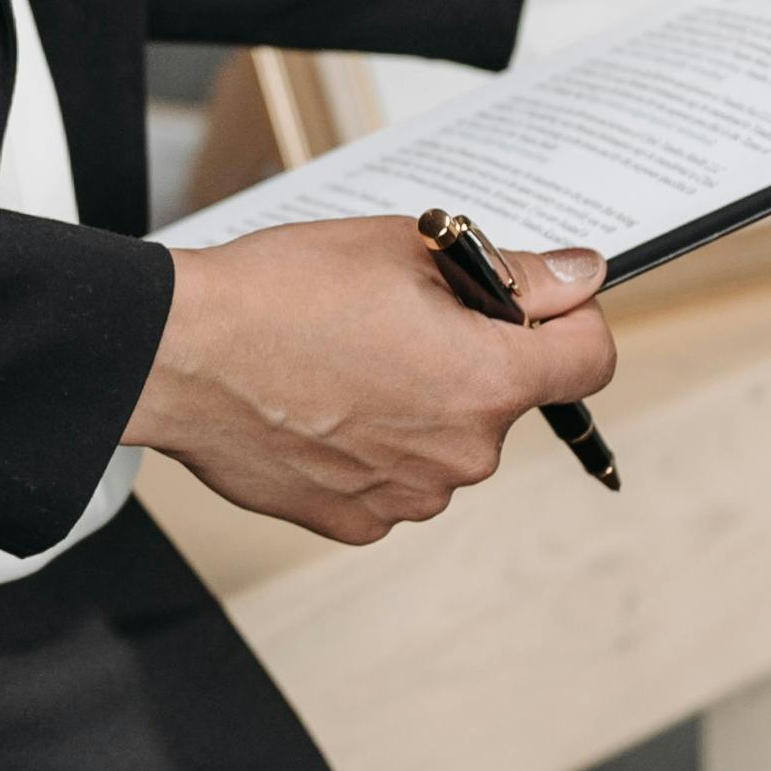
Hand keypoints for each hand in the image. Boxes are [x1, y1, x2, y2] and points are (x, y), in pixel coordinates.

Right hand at [132, 217, 615, 544]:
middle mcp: (463, 453)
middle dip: (470, 359)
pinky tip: (321, 409)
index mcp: (486, 380)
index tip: (538, 306)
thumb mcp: (404, 249)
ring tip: (344, 365)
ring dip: (419, 408)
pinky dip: (372, 448)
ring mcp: (410, 496)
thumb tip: (576, 277)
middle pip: (506, 399)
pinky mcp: (358, 520)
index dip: (570, 320)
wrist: (179, 353)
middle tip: (397, 321)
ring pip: (447, 443)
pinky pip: (395, 480)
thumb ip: (511, 272)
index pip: (591, 359)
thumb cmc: (279, 292)